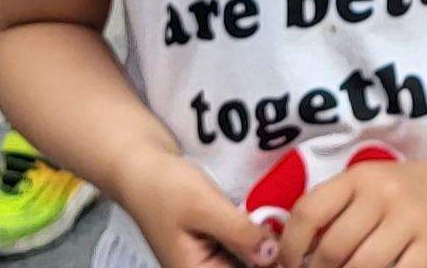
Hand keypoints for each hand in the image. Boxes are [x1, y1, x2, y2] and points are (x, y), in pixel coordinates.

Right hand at [104, 156, 273, 267]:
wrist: (140, 167)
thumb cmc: (164, 187)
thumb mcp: (205, 207)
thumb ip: (240, 234)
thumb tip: (274, 256)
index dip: (269, 264)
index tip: (285, 246)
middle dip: (266, 254)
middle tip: (279, 226)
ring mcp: (208, 262)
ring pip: (248, 261)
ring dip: (262, 245)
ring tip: (273, 221)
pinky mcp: (215, 247)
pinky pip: (242, 249)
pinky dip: (255, 237)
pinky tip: (265, 220)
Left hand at [282, 155, 426, 267]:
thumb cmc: (410, 191)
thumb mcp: (370, 185)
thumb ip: (337, 209)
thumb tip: (297, 248)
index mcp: (359, 177)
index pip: (309, 211)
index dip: (290, 245)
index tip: (288, 264)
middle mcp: (384, 194)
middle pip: (333, 247)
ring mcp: (411, 219)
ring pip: (362, 266)